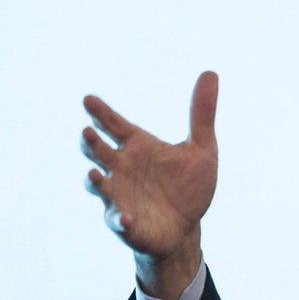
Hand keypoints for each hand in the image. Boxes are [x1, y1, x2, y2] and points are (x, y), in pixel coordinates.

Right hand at [81, 71, 218, 299]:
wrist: (187, 226)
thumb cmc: (188, 186)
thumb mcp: (203, 149)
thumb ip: (202, 114)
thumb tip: (210, 72)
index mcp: (139, 146)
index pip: (115, 125)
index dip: (102, 113)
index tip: (89, 99)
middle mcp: (123, 168)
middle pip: (99, 152)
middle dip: (91, 144)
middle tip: (88, 132)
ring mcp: (119, 195)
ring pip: (99, 185)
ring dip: (96, 181)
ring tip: (96, 175)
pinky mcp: (125, 222)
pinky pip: (117, 220)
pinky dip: (119, 218)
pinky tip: (126, 217)